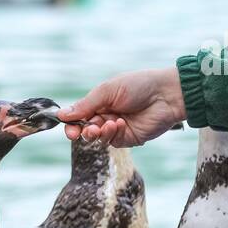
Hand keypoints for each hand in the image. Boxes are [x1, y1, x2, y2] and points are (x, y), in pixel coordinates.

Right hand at [57, 68, 185, 146]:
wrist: (166, 94)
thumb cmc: (139, 85)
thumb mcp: (107, 91)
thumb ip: (85, 104)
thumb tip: (62, 114)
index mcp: (100, 102)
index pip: (79, 116)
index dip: (71, 123)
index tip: (68, 127)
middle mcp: (106, 116)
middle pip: (85, 129)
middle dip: (81, 131)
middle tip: (79, 132)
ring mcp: (117, 128)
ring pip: (97, 138)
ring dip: (96, 133)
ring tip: (105, 124)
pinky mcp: (129, 138)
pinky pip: (113, 141)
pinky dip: (112, 134)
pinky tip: (119, 123)